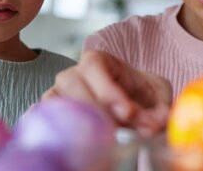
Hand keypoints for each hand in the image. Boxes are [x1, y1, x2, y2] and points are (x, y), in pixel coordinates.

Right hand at [42, 50, 171, 135]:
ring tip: (103, 139)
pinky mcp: (51, 116)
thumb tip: (155, 124)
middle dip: (98, 110)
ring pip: (57, 104)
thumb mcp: (158, 95)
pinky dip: (54, 130)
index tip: (128, 112)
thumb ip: (160, 108)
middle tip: (120, 130)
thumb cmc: (141, 95)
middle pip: (73, 87)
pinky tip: (74, 142)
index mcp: (97, 60)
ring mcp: (58, 95)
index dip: (109, 90)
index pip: (94, 67)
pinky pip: (42, 119)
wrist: (132, 107)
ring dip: (79, 122)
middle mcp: (72, 74)